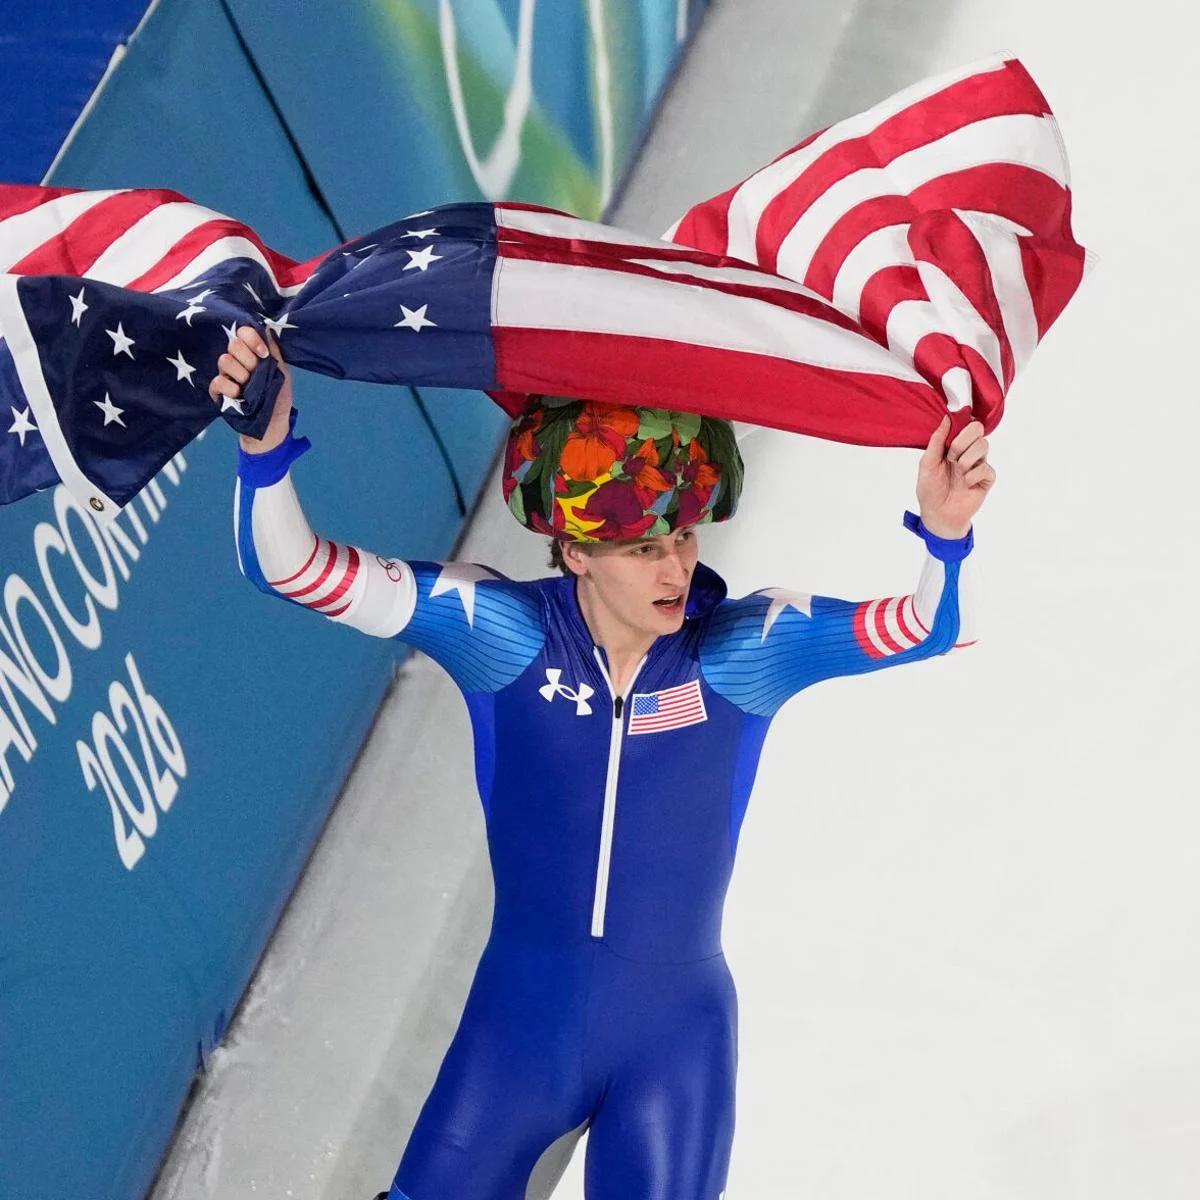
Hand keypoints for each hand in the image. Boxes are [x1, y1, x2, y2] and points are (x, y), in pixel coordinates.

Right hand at [208, 325, 292, 452]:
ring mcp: (226, 376)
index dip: (252, 339)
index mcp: (252, 354)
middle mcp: (237, 361)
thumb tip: (267, 328)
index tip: (264, 354)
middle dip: (249, 360)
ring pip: (224, 360)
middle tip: (257, 374)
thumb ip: (274, 352)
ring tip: (249, 388)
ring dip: (241, 375)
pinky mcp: (218, 392)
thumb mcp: (282, 373)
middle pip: (233, 344)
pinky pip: (218, 381)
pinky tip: (239, 396)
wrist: (273, 425)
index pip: (243, 333)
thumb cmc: (278, 399)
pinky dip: (230, 388)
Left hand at [914, 417, 995, 538]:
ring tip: (957, 472)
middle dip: (962, 441)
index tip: (952, 434)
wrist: (938, 515)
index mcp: (953, 445)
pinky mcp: (987, 478)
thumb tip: (946, 418)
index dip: (961, 424)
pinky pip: (986, 468)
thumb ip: (936, 440)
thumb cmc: (930, 490)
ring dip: (966, 459)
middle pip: (977, 429)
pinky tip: (965, 484)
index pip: (965, 423)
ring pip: (983, 446)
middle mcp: (968, 451)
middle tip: (951, 456)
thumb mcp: (927, 463)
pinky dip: (972, 476)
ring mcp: (978, 464)